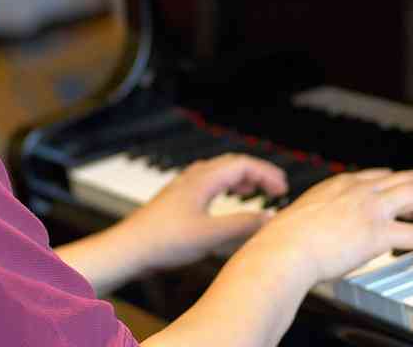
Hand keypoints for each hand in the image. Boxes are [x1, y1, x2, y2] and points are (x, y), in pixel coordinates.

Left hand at [118, 153, 287, 272]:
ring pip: (220, 173)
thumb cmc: (163, 240)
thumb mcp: (210, 235)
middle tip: (277, 188)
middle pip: (232, 164)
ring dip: (242, 178)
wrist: (129, 248)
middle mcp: (194, 177)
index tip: (284, 189)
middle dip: (258, 173)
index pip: (243, 164)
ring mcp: (184, 186)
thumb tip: (270, 219)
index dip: (267, 174)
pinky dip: (226, 187)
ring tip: (258, 191)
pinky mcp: (178, 199)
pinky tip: (226, 200)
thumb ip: (242, 226)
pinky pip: (209, 183)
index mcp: (203, 179)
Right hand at [235, 168, 412, 287]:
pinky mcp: (378, 234)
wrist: (284, 249)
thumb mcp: (307, 211)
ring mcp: (371, 209)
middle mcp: (360, 189)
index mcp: (343, 183)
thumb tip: (322, 226)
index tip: (407, 202)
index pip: (383, 175)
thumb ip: (322, 212)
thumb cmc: (286, 238)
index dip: (400, 188)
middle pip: (408, 177)